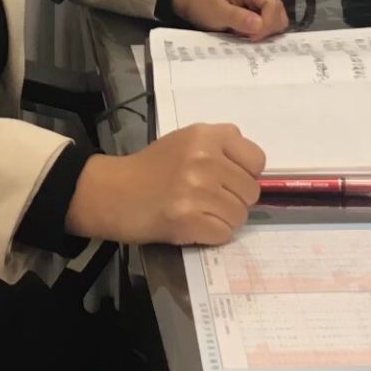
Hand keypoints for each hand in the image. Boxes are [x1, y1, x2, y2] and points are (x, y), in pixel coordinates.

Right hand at [65, 123, 266, 246]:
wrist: (113, 192)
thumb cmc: (151, 168)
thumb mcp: (186, 141)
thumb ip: (220, 148)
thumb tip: (253, 173)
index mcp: (206, 135)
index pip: (257, 160)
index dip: (245, 173)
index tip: (227, 179)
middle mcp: (204, 158)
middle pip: (251, 191)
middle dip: (234, 199)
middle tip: (208, 199)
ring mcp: (196, 189)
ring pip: (239, 215)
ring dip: (223, 219)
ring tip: (198, 212)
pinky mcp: (188, 219)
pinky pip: (223, 234)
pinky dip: (211, 235)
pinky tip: (192, 225)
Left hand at [171, 0, 288, 39]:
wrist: (195, 0)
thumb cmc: (203, 4)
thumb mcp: (215, 12)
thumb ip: (237, 17)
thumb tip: (259, 25)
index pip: (272, 5)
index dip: (266, 25)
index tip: (251, 38)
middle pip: (279, 12)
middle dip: (266, 29)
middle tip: (246, 37)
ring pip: (278, 18)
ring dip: (265, 31)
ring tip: (245, 33)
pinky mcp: (263, 4)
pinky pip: (272, 20)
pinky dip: (263, 30)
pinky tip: (248, 31)